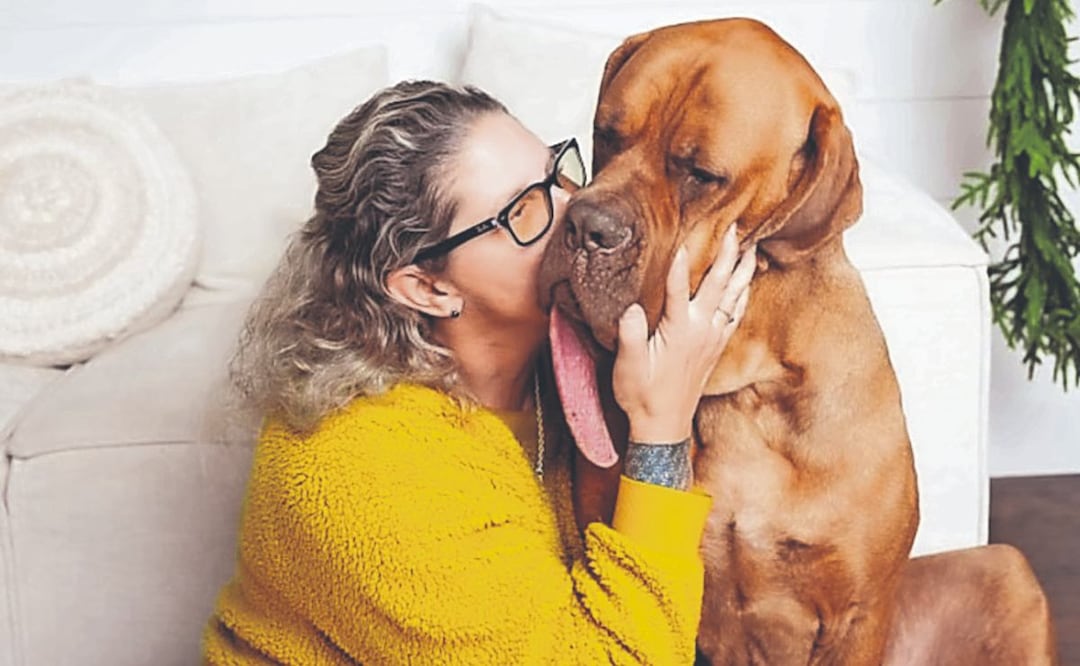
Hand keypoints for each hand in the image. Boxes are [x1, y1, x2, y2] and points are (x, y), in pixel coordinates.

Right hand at [612, 225, 755, 442]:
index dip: (680, 264)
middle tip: (736, 229)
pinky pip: (735, 314)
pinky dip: (742, 296)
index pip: (680, 288)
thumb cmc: (642, 395)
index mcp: (680, 330)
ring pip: (734, 297)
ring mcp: (712, 338)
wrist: (663, 427)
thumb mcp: (627, 364)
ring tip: (751, 248)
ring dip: (743, 271)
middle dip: (727, 255)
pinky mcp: (715, 347)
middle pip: (719, 285)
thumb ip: (629, 333)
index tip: (685, 239)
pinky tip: (746, 286)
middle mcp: (702, 330)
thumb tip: (631, 308)